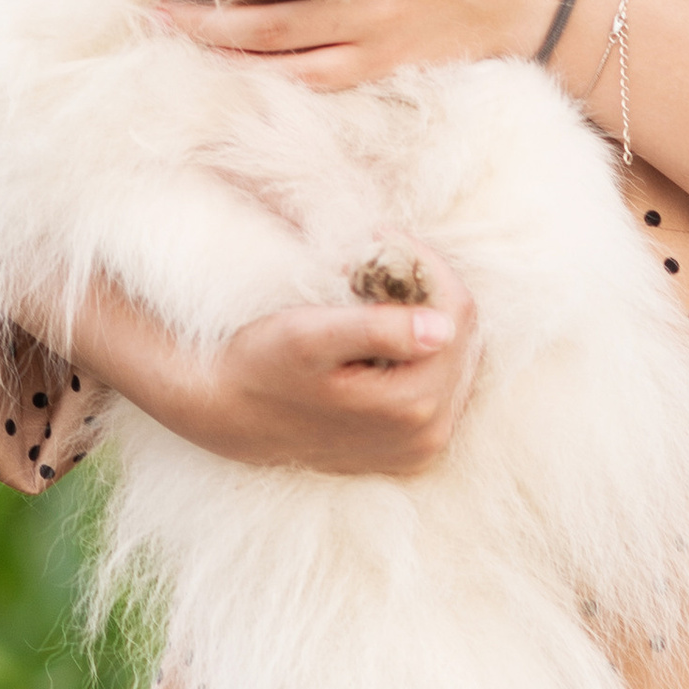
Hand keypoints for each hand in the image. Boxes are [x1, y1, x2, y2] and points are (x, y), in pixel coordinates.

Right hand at [81, 251, 479, 473]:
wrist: (225, 412)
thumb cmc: (261, 366)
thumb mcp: (311, 336)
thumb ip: (379, 330)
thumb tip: (443, 328)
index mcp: (413, 406)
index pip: (457, 313)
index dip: (425, 265)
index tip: (381, 239)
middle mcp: (429, 434)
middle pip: (463, 337)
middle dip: (427, 290)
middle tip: (374, 264)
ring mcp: (422, 446)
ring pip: (455, 358)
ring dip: (424, 316)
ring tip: (373, 293)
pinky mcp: (410, 448)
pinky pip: (439, 384)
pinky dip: (419, 349)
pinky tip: (380, 333)